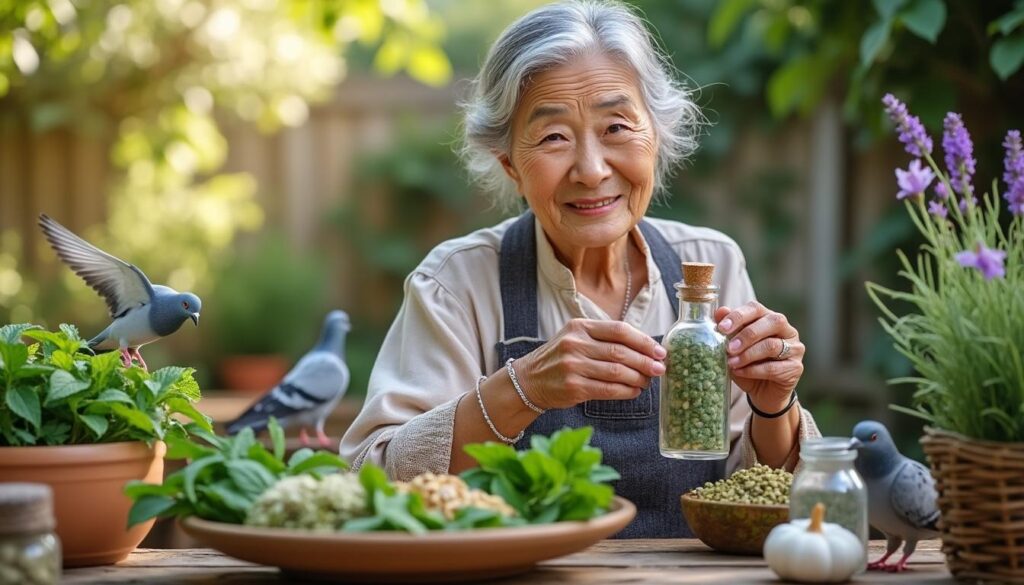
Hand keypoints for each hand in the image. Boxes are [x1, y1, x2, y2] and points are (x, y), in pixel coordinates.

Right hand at [514, 319, 666, 410]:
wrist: (529, 380)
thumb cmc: (559, 358)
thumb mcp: (576, 338)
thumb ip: (604, 338)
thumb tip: (645, 348)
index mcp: (580, 326)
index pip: (619, 330)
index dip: (643, 341)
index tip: (659, 351)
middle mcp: (575, 344)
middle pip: (620, 352)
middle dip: (645, 361)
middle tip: (660, 368)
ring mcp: (573, 366)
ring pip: (617, 372)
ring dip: (638, 378)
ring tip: (648, 381)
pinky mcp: (573, 387)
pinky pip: (608, 390)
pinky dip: (626, 391)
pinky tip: (634, 391)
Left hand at [715, 301, 804, 411]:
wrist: (762, 393)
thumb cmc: (748, 365)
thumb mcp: (734, 348)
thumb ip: (729, 330)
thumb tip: (720, 311)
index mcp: (770, 319)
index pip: (757, 308)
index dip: (739, 316)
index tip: (721, 328)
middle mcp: (787, 330)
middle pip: (772, 322)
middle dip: (747, 335)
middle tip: (729, 348)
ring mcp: (795, 348)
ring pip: (772, 346)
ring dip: (748, 354)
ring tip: (731, 362)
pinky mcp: (796, 368)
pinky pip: (774, 367)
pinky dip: (753, 370)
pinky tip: (739, 372)